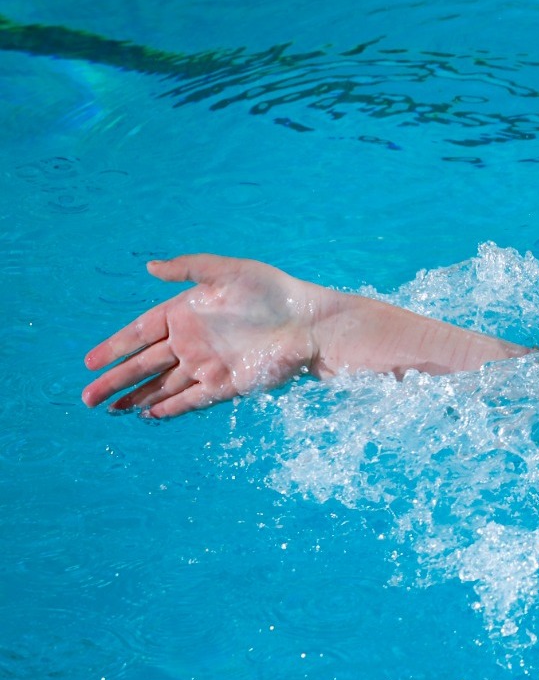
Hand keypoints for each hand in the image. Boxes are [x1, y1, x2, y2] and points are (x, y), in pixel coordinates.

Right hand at [82, 254, 329, 418]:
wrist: (310, 324)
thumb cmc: (273, 292)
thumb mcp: (227, 271)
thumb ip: (188, 268)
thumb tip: (149, 266)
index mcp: (186, 313)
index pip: (140, 333)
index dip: (115, 347)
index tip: (90, 363)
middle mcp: (192, 342)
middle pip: (145, 365)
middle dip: (116, 380)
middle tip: (87, 397)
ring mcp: (208, 365)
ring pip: (163, 385)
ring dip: (137, 396)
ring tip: (110, 409)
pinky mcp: (227, 385)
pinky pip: (192, 399)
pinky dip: (171, 407)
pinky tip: (148, 414)